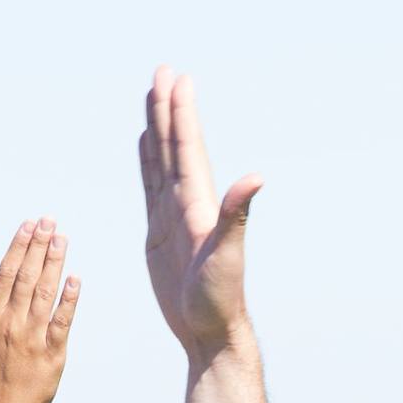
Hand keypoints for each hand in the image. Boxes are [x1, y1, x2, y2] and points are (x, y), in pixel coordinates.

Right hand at [0, 219, 79, 402]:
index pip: (6, 272)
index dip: (18, 246)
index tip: (29, 224)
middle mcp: (9, 322)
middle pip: (26, 276)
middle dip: (38, 245)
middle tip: (50, 221)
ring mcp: (30, 337)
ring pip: (43, 293)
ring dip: (53, 263)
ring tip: (62, 238)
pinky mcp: (52, 353)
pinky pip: (61, 322)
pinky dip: (68, 300)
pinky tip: (75, 279)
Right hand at [141, 66, 263, 359]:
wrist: (209, 331)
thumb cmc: (220, 298)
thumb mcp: (228, 255)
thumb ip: (237, 215)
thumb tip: (257, 177)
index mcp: (201, 205)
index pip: (188, 149)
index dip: (182, 113)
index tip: (177, 78)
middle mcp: (188, 204)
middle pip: (174, 146)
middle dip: (167, 108)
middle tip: (162, 71)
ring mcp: (173, 217)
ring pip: (161, 161)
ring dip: (157, 128)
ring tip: (152, 97)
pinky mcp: (159, 233)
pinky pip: (150, 187)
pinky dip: (147, 162)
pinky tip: (146, 145)